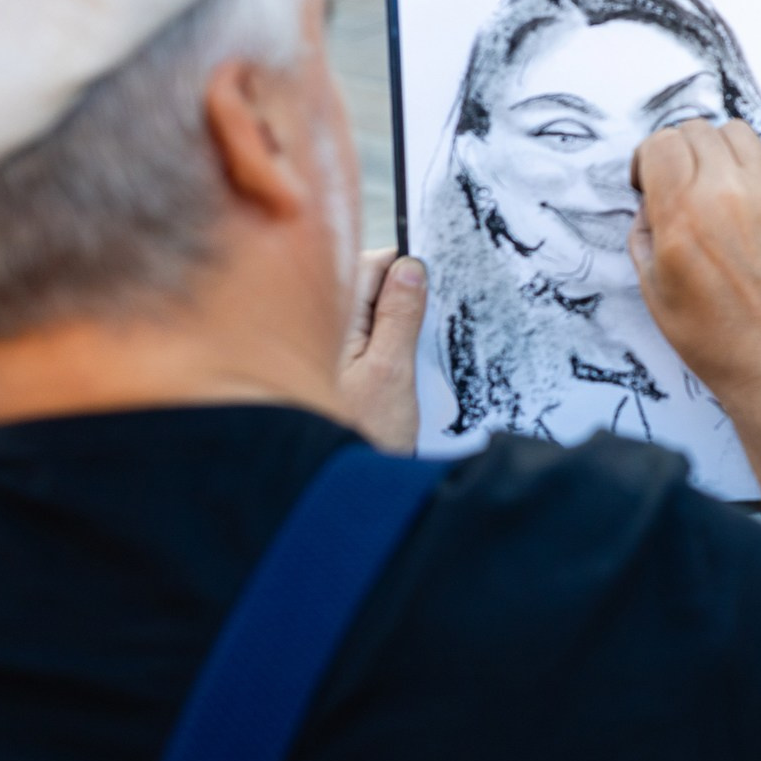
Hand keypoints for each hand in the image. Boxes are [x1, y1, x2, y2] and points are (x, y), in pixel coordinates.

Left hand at [335, 249, 427, 453]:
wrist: (339, 493)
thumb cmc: (358, 438)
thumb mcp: (392, 373)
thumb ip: (400, 317)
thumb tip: (410, 267)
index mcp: (329, 319)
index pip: (372, 266)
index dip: (408, 269)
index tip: (438, 281)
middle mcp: (322, 330)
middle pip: (371, 289)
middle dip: (403, 300)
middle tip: (428, 333)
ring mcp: (328, 351)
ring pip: (373, 316)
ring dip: (399, 330)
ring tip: (416, 363)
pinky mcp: (337, 372)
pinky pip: (369, 343)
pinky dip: (390, 352)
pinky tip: (403, 378)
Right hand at [627, 120, 760, 410]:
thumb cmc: (713, 334)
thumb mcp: (654, 289)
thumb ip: (644, 233)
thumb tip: (650, 202)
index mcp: (684, 214)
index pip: (660, 143)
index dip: (647, 159)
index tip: (648, 182)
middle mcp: (728, 194)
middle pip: (695, 130)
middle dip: (678, 152)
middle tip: (677, 184)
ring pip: (734, 132)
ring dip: (715, 150)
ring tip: (711, 184)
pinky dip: (748, 167)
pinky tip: (742, 200)